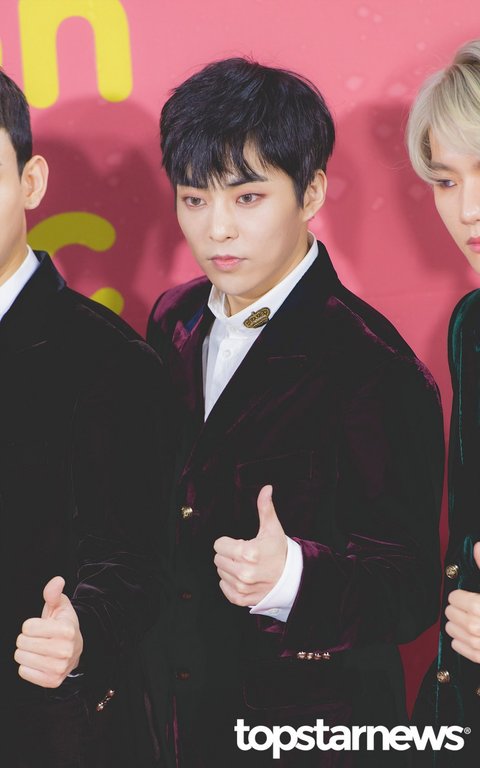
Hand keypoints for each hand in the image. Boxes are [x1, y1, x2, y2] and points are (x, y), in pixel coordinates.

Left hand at [15, 576, 83, 687]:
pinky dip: (27, 666)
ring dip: (25, 652)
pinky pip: (23, 672)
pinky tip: (38, 661)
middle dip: (26, 638)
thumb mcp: (60, 605)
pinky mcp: (52, 681)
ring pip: (21, 658)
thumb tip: (57, 581)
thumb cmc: (63, 625)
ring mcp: (59, 667)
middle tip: (38, 638)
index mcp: (67, 630)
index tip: (40, 626)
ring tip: (37, 649)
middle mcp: (65, 650)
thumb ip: (53, 593)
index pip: (27, 627)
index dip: (30, 625)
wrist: (75, 649)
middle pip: (22, 642)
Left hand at [213, 485, 287, 605]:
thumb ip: (265, 508)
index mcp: (248, 552)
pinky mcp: (241, 598)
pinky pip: (224, 588)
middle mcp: (243, 572)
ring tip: (247, 566)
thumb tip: (266, 489)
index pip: (218, 545)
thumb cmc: (280, 551)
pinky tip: (243, 577)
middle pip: (218, 558)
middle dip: (229, 554)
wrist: (293, 578)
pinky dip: (230, 583)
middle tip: (245, 555)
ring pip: (220, 572)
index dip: (229, 542)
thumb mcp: (272, 528)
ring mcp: (242, 587)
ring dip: (230, 568)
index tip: (241, 543)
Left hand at [445, 542, 479, 662]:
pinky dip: (459, 643)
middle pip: (452, 614)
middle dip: (455, 609)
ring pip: (453, 632)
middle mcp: (479, 626)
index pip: (455, 599)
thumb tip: (478, 546)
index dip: (457, 596)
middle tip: (462, 607)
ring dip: (455, 625)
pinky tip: (464, 636)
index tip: (460, 596)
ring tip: (462, 620)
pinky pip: (462, 650)